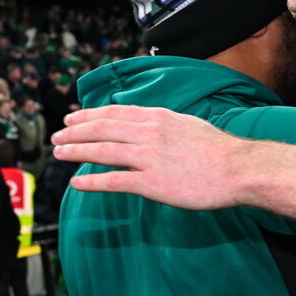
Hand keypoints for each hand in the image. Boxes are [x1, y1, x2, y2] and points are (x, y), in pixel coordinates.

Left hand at [52, 106, 250, 208]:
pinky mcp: (152, 183)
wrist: (239, 170)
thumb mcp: (190, 125)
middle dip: (74, 132)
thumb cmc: (220, 151)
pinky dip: (92, 182)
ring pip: (102, 151)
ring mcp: (149, 158)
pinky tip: (77, 184)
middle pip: (102, 129)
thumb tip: (153, 126)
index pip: (115, 112)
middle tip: (57, 137)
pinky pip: (114, 181)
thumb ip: (166, 125)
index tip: (72, 118)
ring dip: (76, 152)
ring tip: (59, 154)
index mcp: (158, 117)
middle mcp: (149, 133)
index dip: (89, 115)